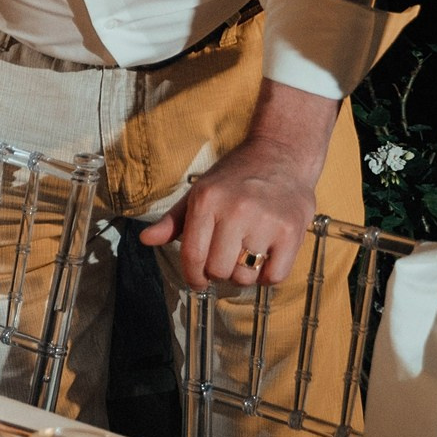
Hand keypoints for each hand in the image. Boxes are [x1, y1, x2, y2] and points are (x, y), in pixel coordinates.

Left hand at [137, 84, 333, 287]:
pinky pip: (275, 276)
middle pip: (219, 270)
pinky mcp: (291, 232)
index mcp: (206, 201)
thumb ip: (172, 220)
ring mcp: (266, 222)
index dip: (193, 276)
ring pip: (246, 276)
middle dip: (218, 273)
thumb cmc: (235, 177)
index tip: (197, 281)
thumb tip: (145, 240)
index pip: (192, 256)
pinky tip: (266, 258)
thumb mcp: (199, 192)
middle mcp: (235, 211)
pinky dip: (268, 275)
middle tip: (224, 261)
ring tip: (245, 256)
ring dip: (244, 274)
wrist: (281, 155)